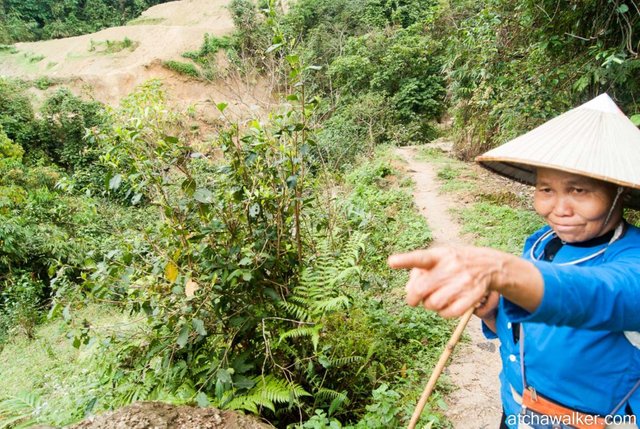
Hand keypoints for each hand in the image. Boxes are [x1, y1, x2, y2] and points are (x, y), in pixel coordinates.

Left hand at [388, 246, 504, 317]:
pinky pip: (447, 314)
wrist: (488, 265)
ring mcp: (462, 282)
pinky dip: (442, 313)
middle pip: (421, 289)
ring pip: (432, 304)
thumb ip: (419, 272)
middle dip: (412, 298)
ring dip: (429, 305)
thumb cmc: (454, 262)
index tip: (391, 262)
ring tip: (435, 298)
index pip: (420, 258)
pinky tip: (446, 305)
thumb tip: (408, 291)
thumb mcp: (438, 258)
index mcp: (440, 255)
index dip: (405, 260)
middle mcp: (451, 267)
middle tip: (413, 300)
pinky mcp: (472, 297)